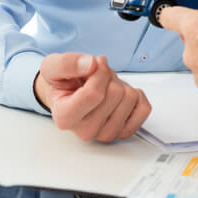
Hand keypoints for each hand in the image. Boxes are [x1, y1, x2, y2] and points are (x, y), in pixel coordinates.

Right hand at [34, 53, 150, 141]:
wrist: (68, 94)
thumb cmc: (61, 83)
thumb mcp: (53, 66)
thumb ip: (67, 63)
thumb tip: (90, 65)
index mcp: (66, 118)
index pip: (94, 93)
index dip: (99, 72)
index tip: (93, 65)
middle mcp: (86, 131)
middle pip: (115, 94)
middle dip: (108, 77)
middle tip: (96, 78)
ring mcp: (106, 133)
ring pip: (130, 99)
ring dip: (120, 85)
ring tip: (105, 87)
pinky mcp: (124, 131)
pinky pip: (144, 108)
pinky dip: (136, 94)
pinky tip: (120, 95)